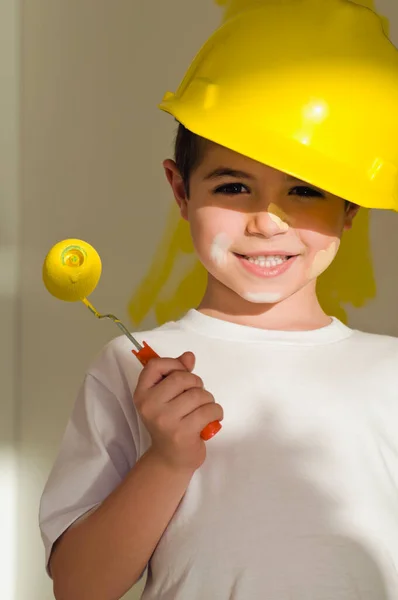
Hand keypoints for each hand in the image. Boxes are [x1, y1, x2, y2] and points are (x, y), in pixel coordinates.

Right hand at [133, 352, 222, 470]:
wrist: (170, 459)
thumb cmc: (171, 423)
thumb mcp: (167, 398)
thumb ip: (177, 374)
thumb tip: (189, 356)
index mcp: (142, 394)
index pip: (155, 365)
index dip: (174, 365)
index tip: (183, 373)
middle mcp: (150, 405)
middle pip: (182, 378)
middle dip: (197, 384)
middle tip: (197, 397)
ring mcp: (165, 420)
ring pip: (198, 394)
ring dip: (208, 400)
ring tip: (204, 410)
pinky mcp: (182, 433)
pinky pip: (209, 410)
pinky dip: (216, 412)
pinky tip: (211, 419)